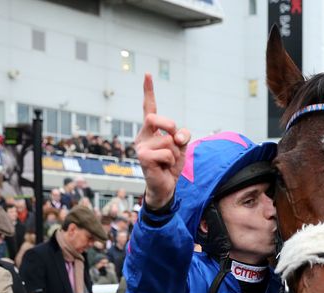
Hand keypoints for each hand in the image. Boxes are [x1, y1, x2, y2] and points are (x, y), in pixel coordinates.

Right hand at [136, 73, 190, 209]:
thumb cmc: (171, 165)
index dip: (149, 91)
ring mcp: (140, 146)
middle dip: (170, 127)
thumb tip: (177, 136)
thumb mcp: (181, 147)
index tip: (148, 74)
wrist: (165, 186)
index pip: (149, 108)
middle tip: (175, 142)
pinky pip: (168, 153)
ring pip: (169, 141)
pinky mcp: (143, 157)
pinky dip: (172, 162)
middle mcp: (142, 136)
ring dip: (175, 153)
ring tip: (168, 162)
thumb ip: (182, 136)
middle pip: (158, 119)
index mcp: (150, 131)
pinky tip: (163, 168)